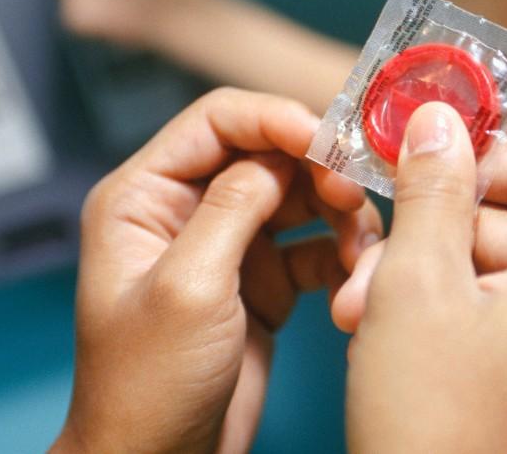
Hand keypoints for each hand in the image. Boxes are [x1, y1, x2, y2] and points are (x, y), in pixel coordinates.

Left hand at [52, 88, 381, 453]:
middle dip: (318, 168)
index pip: (217, 121)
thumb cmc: (146, 386)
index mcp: (143, 196)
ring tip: (363, 246)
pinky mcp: (261, 281)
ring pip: (298, 198)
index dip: (276, 119)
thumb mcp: (188, 288)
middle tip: (356, 195)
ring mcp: (227, 246)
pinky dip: (340, 255)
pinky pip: (313, 246)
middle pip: (266, 153)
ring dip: (338, 213)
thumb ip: (233, 208)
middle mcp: (185, 210)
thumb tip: (280, 153)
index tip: (328, 139)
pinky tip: (353, 278)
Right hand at [334, 103, 506, 452]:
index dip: (464, 159)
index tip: (400, 168)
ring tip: (361, 314)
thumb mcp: (417, 283)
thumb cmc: (436, 421)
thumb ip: (430, 186)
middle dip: (428, 235)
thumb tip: (437, 114)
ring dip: (419, 277)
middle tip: (363, 267)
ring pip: (492, 262)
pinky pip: (497, 307)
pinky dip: (440, 313)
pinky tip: (384, 336)